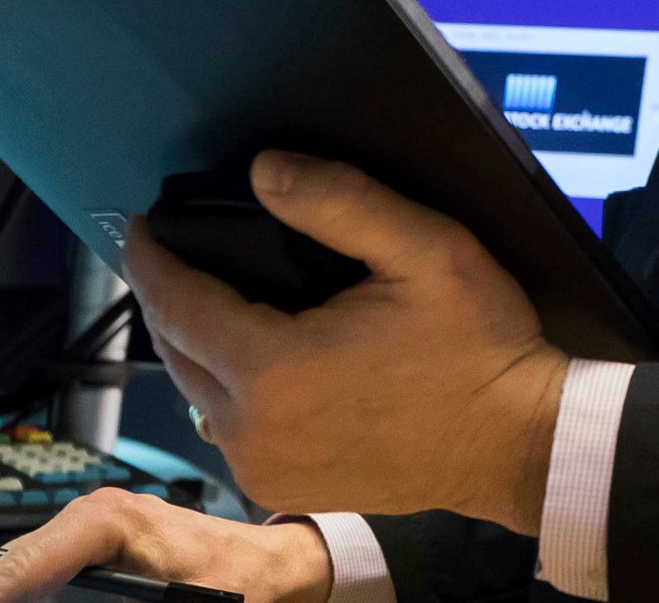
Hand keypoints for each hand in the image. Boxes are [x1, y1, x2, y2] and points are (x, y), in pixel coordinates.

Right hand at [0, 488, 329, 602]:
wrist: (273, 566)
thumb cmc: (236, 583)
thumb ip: (104, 600)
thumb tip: (44, 597)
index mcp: (106, 520)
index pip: (22, 563)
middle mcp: (89, 517)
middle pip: (4, 565)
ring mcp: (86, 532)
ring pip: (11, 572)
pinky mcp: (89, 552)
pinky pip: (33, 577)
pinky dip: (6, 595)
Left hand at [128, 150, 570, 531]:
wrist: (517, 443)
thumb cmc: (479, 347)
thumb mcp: (424, 250)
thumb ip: (340, 201)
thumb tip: (263, 170)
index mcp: (274, 370)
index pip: (178, 304)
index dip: (152, 258)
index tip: (141, 223)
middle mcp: (252, 430)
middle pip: (178, 350)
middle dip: (170, 296)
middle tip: (177, 250)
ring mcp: (264, 468)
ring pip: (197, 392)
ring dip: (197, 343)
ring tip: (213, 295)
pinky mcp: (283, 487)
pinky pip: (229, 427)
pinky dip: (227, 385)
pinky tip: (254, 354)